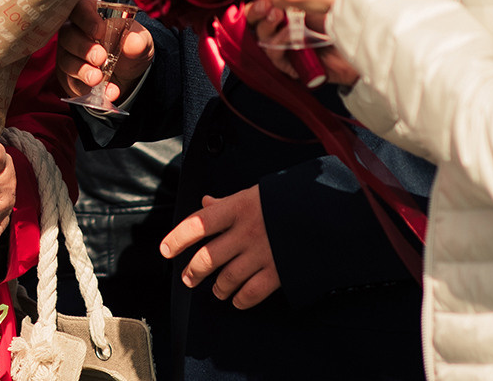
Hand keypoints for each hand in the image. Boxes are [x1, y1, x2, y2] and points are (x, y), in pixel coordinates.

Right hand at [54, 0, 152, 101]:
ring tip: (99, 79)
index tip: (99, 30)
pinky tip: (105, 92)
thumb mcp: (141, 41)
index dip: (86, 19)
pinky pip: (72, 82)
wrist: (129, 74)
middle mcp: (74, 32)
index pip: (79, 9)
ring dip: (83, 71)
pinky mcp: (69, 77)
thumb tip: (133, 41)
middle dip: (84, 48)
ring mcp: (69, 55)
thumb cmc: (130, 47)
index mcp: (91, 14)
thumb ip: (138, 39)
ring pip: (67, 61)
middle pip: (68, 35)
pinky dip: (88, 89)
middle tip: (100, 58)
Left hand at [161, 188, 279, 308]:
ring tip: (216, 290)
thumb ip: (226, 203)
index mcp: (238, 208)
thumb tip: (205, 202)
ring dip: (218, 288)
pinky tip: (237, 300)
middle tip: (189, 278)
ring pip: (228, 278)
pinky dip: (241, 299)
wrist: (327, 211)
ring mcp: (263, 253)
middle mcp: (246, 232)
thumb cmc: (285, 200)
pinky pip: (252, 292)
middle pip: (209, 257)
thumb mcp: (253, 193)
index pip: (198, 224)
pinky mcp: (279, 271)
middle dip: (195, 271)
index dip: (178, 238)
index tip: (165, 250)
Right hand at [246, 0, 360, 88]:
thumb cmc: (339, 21)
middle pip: (254, 19)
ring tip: (276, 14)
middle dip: (255, 9)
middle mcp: (279, 28)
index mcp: (283, 10)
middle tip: (264, 2)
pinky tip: (287, 32)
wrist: (358, 46)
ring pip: (261, 35)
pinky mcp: (288, 63)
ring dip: (266, 23)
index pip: (260, 1)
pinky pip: (274, 53)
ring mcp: (282, 46)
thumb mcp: (314, 2)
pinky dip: (278, 42)